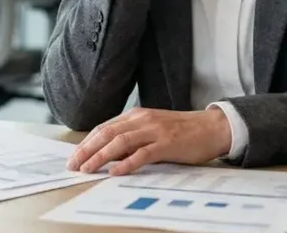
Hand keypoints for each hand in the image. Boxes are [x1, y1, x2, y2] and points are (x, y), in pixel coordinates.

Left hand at [67, 107, 231, 175]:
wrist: (212, 127)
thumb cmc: (181, 131)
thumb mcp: (152, 129)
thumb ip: (132, 137)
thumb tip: (109, 153)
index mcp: (136, 115)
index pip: (104, 128)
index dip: (87, 142)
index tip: (74, 156)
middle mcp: (142, 120)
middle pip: (107, 133)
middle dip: (87, 150)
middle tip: (74, 165)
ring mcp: (154, 131)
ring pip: (120, 142)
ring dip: (101, 156)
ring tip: (88, 169)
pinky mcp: (167, 143)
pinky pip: (143, 154)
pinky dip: (128, 163)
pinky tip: (116, 171)